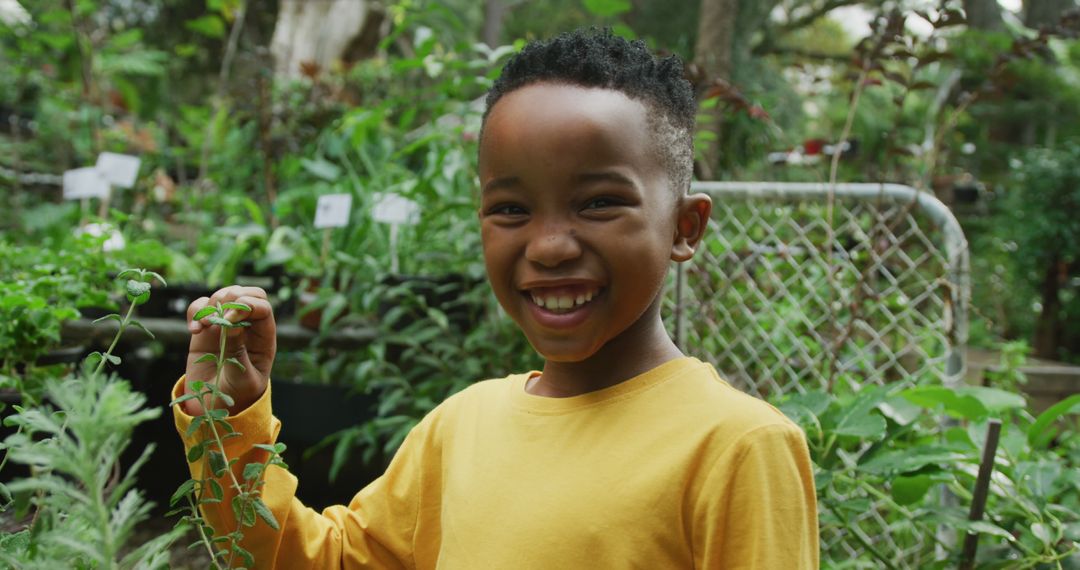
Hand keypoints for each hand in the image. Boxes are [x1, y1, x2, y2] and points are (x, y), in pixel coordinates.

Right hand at [183, 286, 275, 415]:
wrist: (212, 407)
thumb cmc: (235, 397)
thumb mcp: (242, 380)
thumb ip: (238, 353)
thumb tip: (233, 324)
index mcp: (264, 339)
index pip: (263, 308)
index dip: (248, 306)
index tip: (229, 319)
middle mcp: (247, 328)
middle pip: (249, 293)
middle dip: (234, 295)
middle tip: (219, 314)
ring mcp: (226, 326)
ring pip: (224, 295)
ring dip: (213, 304)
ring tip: (203, 326)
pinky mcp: (205, 329)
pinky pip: (201, 306)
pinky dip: (196, 311)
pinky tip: (194, 331)